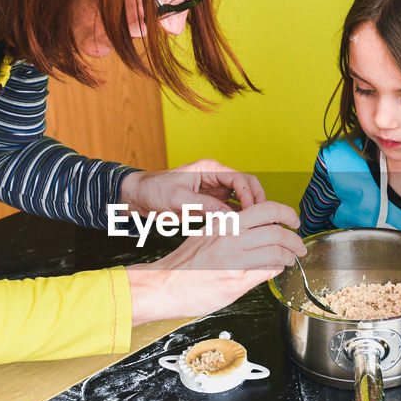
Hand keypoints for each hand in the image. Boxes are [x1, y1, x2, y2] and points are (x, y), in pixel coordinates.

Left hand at [119, 159, 266, 214]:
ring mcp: (215, 192)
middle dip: (257, 202)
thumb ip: (203, 205)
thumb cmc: (154, 190)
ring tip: (257, 228)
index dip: (249, 195)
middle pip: (247, 187)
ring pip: (243, 200)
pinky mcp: (211, 205)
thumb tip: (227, 215)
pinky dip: (239, 219)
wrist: (140, 198)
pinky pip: (231, 211)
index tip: (253, 212)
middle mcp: (216, 179)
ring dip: (251, 212)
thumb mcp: (177, 198)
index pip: (240, 179)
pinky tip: (243, 230)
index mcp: (210, 169)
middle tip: (261, 221)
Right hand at [126, 200, 305, 323]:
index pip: (266, 209)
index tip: (293, 221)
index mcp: (224, 222)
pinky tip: (275, 270)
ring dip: (289, 257)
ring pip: (277, 252)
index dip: (287, 214)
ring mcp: (235, 260)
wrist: (164, 285)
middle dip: (295, 240)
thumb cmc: (182, 264)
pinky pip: (268, 271)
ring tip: (290, 259)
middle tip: (299, 245)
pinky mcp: (236, 281)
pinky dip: (277, 270)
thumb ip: (230, 230)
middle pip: (278, 232)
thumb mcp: (205, 234)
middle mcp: (231, 237)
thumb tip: (255, 231)